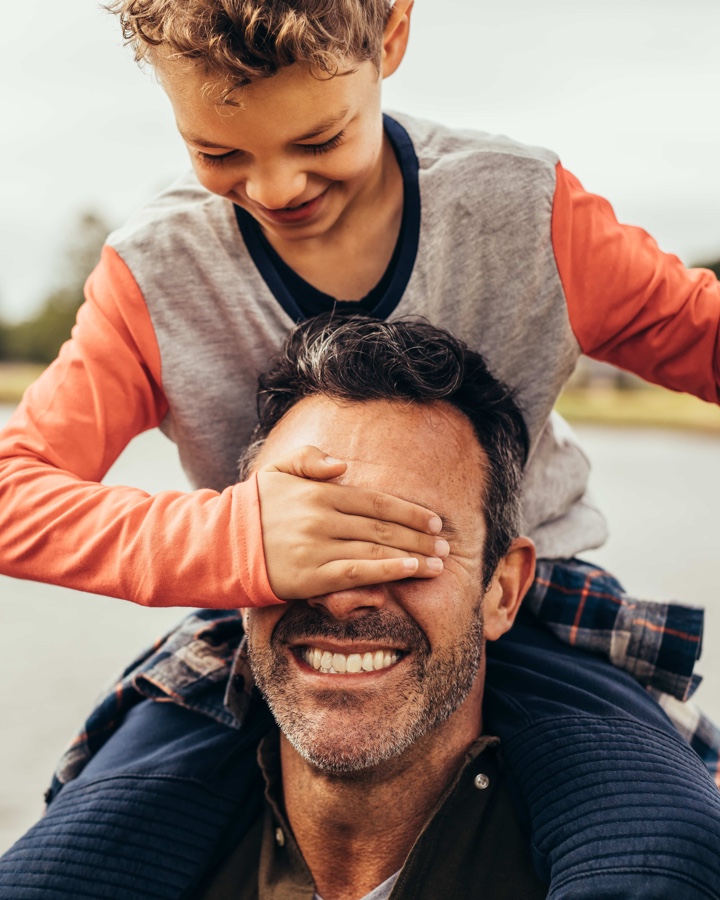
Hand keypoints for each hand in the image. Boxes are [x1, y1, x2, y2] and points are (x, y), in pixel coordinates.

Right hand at [256, 446, 448, 599]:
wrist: (222, 544)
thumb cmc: (256, 507)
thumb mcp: (278, 470)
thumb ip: (309, 458)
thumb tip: (342, 466)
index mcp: (319, 492)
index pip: (376, 501)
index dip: (409, 511)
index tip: (434, 520)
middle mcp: (322, 518)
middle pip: (382, 526)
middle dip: (419, 536)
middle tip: (446, 545)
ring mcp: (317, 547)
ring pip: (375, 549)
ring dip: (412, 555)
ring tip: (438, 563)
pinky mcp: (311, 576)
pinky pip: (357, 572)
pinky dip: (387, 570)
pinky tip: (410, 570)